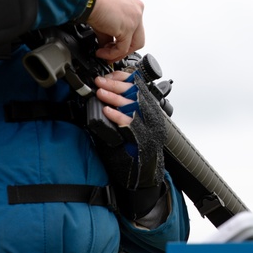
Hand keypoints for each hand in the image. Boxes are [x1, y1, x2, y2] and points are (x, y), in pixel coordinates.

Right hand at [85, 0, 144, 61]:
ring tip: (104, 54)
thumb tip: (105, 44)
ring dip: (117, 53)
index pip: (133, 26)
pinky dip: (111, 54)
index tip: (111, 45)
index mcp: (131, 3)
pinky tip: (101, 52)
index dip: (122, 39)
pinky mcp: (128, 28)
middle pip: (137, 37)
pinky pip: (122, 48)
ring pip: (134, 44)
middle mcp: (137, 9)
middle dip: (123, 48)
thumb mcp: (104, 15)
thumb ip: (108, 31)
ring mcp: (135, 19)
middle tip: (110, 54)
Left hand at [91, 71, 168, 221]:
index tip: (109, 75)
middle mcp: (152, 118)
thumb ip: (121, 110)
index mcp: (150, 110)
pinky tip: (106, 111)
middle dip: (115, 85)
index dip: (123, 78)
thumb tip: (104, 95)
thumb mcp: (129, 126)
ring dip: (114, 97)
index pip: (139, 86)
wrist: (144, 178)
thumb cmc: (134, 153)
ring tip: (101, 92)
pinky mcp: (143, 140)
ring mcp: (149, 129)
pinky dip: (117, 116)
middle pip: (135, 94)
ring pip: (132, 106)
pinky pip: (130, 124)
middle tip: (100, 81)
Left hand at [95, 71, 136, 126]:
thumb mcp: (135, 95)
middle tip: (99, 82)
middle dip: (112, 84)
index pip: (129, 79)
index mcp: (139, 90)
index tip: (105, 76)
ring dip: (111, 96)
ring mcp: (136, 111)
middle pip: (127, 88)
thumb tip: (107, 79)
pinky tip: (106, 110)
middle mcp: (139, 99)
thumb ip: (122, 86)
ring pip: (124, 102)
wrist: (151, 130)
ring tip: (100, 93)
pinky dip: (115, 114)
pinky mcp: (133, 124)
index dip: (117, 76)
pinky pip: (124, 119)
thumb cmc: (140, 111)